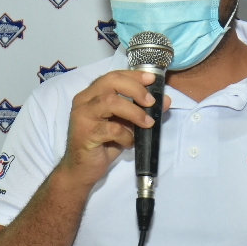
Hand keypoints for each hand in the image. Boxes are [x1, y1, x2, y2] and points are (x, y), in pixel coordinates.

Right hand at [59, 70, 170, 188]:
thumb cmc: (103, 145)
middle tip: (151, 102)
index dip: (134, 76)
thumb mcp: (125, 125)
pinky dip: (126, 135)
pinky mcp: (85, 133)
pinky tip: (129, 142)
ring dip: (134, 112)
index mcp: (91, 94)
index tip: (152, 79)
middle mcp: (84, 100)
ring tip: (147, 123)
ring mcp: (82, 115)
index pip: (113, 76)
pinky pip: (112, 128)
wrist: (82, 170)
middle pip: (111, 82)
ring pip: (111, 102)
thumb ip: (140, 111)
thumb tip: (164, 100)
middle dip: (135, 89)